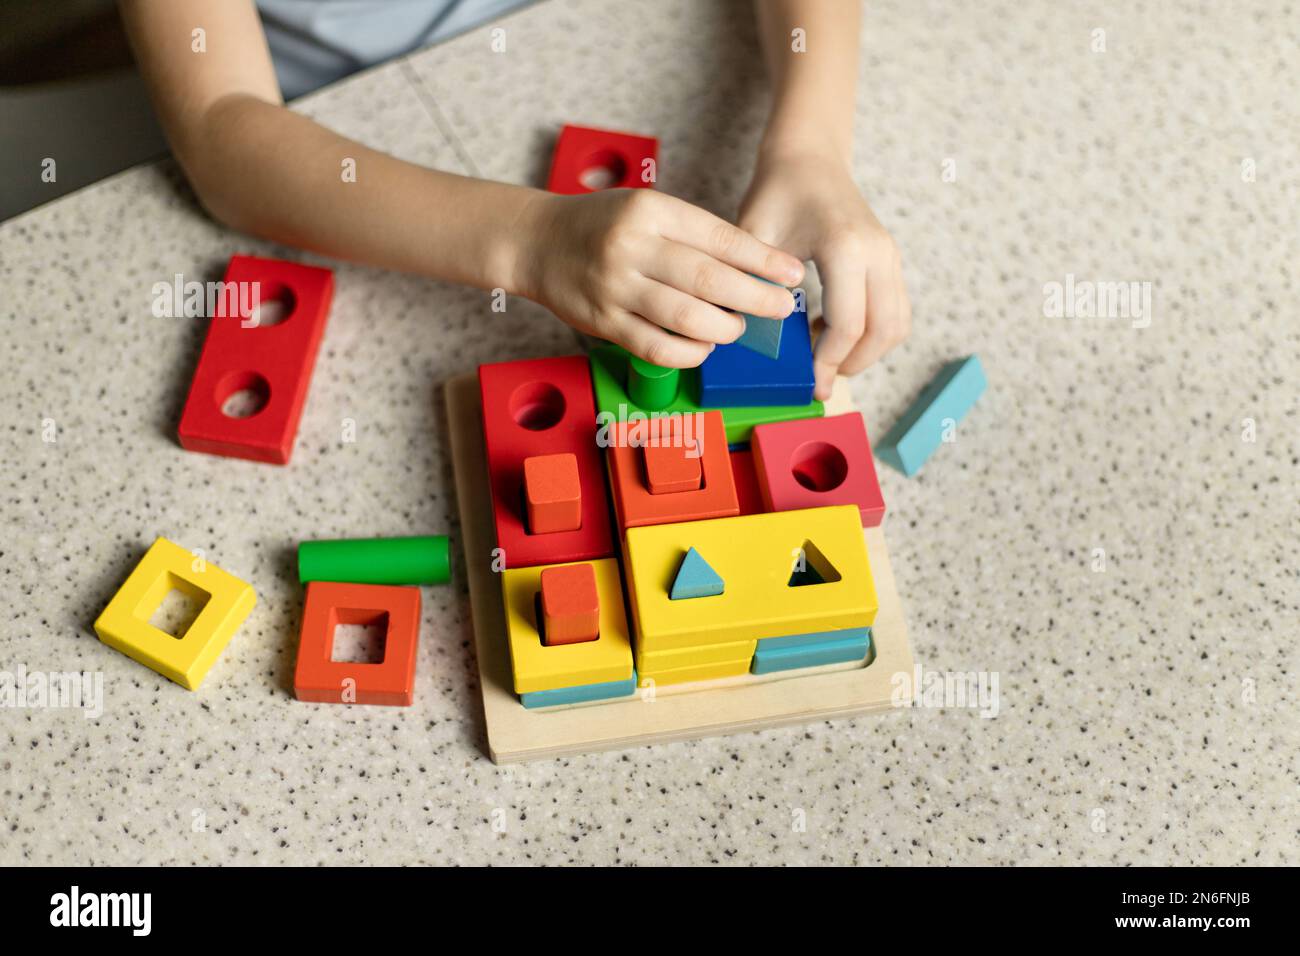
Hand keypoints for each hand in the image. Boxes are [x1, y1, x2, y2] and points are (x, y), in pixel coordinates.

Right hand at [516, 189, 804, 367]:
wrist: (538, 241)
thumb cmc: (606, 225)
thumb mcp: (649, 209)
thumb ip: (694, 236)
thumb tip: (755, 271)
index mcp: (651, 210)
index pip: (720, 237)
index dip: (763, 260)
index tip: (793, 274)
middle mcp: (633, 246)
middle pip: (708, 279)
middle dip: (754, 298)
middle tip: (781, 309)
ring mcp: (615, 287)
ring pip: (685, 318)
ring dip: (723, 329)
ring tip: (737, 328)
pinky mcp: (603, 322)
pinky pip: (656, 348)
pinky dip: (689, 353)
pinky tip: (703, 347)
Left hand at [739, 149, 910, 399]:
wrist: (809, 157)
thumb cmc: (777, 192)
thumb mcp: (753, 236)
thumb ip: (752, 284)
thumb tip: (745, 340)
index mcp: (846, 246)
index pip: (848, 324)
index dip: (827, 361)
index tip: (806, 381)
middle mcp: (878, 252)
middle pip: (882, 332)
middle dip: (850, 364)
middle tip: (817, 379)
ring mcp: (891, 257)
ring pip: (897, 326)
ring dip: (866, 353)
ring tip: (824, 355)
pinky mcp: (892, 262)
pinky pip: (897, 312)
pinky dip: (873, 334)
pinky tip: (833, 331)